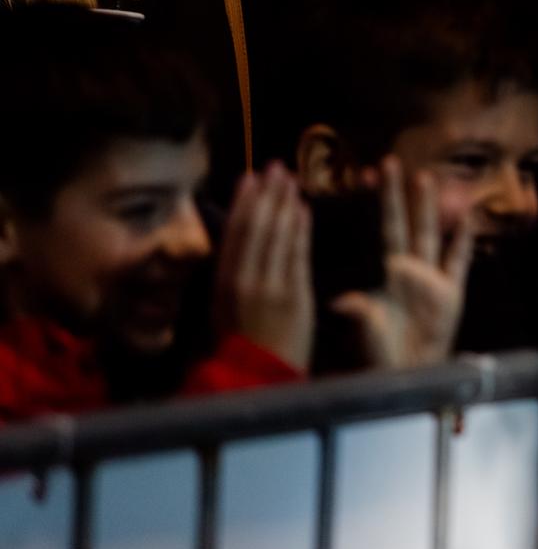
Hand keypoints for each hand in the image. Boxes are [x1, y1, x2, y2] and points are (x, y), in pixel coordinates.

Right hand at [215, 164, 313, 371]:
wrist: (256, 381)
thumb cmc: (242, 348)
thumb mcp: (226, 310)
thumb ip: (235, 276)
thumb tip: (242, 244)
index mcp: (223, 283)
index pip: (233, 234)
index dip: (242, 203)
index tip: (249, 177)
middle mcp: (242, 280)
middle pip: (254, 228)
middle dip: (264, 194)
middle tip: (274, 167)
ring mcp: (269, 287)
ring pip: (275, 236)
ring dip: (282, 204)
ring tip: (289, 179)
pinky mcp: (293, 296)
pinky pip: (296, 255)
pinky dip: (298, 229)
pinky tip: (303, 209)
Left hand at [330, 158, 474, 368]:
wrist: (408, 375)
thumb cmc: (382, 354)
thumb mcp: (369, 331)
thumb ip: (361, 312)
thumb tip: (342, 301)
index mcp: (387, 274)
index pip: (383, 229)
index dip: (377, 205)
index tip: (365, 174)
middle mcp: (410, 269)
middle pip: (406, 224)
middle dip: (400, 195)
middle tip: (390, 161)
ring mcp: (433, 279)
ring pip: (432, 235)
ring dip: (430, 209)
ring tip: (427, 179)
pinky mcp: (452, 294)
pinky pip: (458, 263)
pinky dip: (463, 243)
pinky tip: (467, 221)